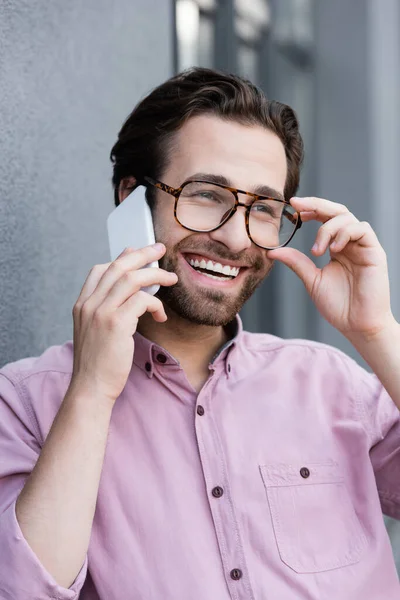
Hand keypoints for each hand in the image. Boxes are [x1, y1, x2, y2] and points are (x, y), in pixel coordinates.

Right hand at [70, 244, 177, 403]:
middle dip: (142, 254)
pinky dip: (155, 304)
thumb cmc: (98, 363)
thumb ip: (106, 309)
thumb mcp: (95, 331)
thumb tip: (128, 292)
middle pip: (117, 267)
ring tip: (171, 279)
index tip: (137, 252)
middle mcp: (89, 304)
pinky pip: (141, 300)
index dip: (120, 258)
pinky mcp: (115, 324)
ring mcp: (101, 312)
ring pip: (131, 279)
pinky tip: (160, 315)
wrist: (91, 388)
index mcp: (82, 305)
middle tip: (160, 249)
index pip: (99, 270)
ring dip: (155, 275)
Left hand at [267, 196, 394, 339]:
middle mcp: (351, 243)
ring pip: (347, 218)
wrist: (357, 325)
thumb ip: (296, 262)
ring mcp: (363, 246)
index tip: (292, 206)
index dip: (310, 209)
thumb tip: (273, 251)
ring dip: (327, 229)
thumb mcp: (312, 280)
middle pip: (336, 211)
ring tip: (316, 251)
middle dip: (316, 204)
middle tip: (297, 205)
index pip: (324, 219)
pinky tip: (334, 248)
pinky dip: (344, 233)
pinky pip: (361, 229)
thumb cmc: (338, 306)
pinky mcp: (374, 252)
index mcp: (336, 247)